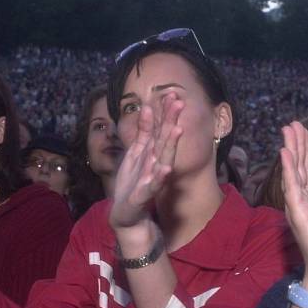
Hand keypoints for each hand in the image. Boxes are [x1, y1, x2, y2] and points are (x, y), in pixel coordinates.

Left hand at [109, 94, 183, 231]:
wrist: (127, 214)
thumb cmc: (132, 183)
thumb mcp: (136, 152)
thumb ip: (144, 132)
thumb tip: (149, 108)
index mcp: (151, 152)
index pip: (160, 129)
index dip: (165, 112)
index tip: (172, 93)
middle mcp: (155, 163)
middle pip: (164, 139)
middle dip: (171, 121)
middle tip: (180, 102)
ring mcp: (152, 178)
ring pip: (163, 158)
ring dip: (170, 144)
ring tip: (177, 129)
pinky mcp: (145, 195)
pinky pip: (154, 184)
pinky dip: (160, 177)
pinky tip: (165, 168)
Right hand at [281, 122, 307, 298]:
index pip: (306, 170)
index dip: (304, 150)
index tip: (302, 131)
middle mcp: (300, 200)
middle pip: (297, 167)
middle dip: (295, 144)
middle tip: (292, 124)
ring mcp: (297, 206)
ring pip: (293, 172)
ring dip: (290, 151)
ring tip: (287, 131)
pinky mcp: (299, 213)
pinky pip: (293, 187)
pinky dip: (289, 170)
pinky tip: (285, 153)